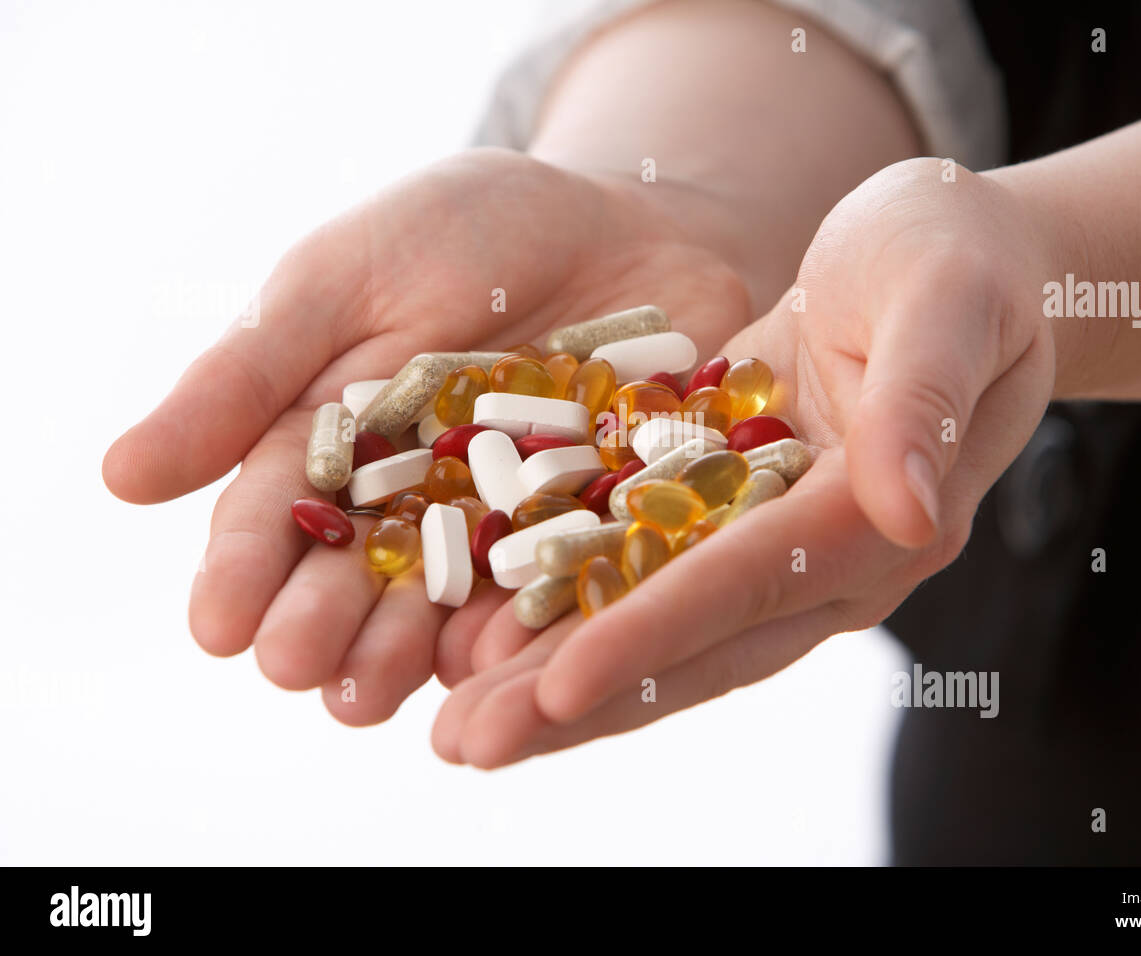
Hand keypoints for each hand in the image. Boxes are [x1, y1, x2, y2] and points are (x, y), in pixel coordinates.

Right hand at [103, 147, 753, 721]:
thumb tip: (120, 479)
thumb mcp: (346, 281)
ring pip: (452, 604)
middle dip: (324, 623)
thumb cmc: (474, 231)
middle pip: (361, 576)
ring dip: (412, 652)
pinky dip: (533, 622)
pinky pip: (564, 585)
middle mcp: (415, 503)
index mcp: (338, 445)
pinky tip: (501, 659)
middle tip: (294, 668)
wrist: (633, 216)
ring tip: (374, 693)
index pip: (278, 516)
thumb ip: (250, 377)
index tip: (216, 626)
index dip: (244, 572)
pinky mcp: (597, 530)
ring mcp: (507, 525)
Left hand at [433, 158, 1061, 765]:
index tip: (559, 688)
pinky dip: (568, 609)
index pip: (751, 584)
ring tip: (457, 725)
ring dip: (557, 678)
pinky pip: (641, 573)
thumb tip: (908, 514)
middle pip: (692, 643)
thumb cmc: (955, 257)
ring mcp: (773, 544)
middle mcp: (824, 559)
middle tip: (464, 745)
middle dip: (577, 698)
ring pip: (659, 630)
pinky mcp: (728, 510)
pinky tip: (487, 634)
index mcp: (875, 517)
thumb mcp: (946, 303)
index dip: (656, 636)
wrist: (951, 257)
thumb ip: (924, 404)